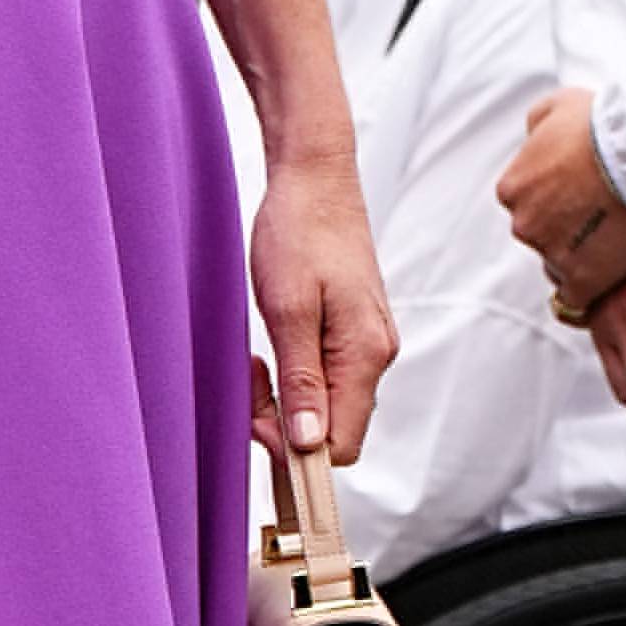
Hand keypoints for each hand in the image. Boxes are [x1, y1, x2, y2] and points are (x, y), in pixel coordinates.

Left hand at [250, 146, 396, 470]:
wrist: (314, 177)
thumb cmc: (298, 231)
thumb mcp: (288, 308)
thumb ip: (302, 380)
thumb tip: (308, 445)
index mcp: (366, 354)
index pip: (340, 444)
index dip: (294, 448)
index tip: (254, 416)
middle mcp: (377, 354)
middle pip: (335, 429)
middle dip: (285, 423)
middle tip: (248, 383)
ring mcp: (369, 342)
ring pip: (329, 404)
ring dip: (286, 399)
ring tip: (255, 365)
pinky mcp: (355, 330)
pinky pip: (328, 377)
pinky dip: (295, 377)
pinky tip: (272, 353)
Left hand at [497, 85, 625, 298]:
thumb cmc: (602, 123)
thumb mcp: (556, 106)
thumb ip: (536, 127)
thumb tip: (534, 139)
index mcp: (512, 189)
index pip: (528, 204)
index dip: (559, 199)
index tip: (586, 193)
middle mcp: (523, 224)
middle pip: (543, 236)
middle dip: (568, 229)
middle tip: (606, 215)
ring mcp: (551, 255)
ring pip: (562, 265)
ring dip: (585, 256)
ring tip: (618, 237)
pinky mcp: (582, 281)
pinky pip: (581, 295)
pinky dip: (596, 284)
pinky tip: (616, 269)